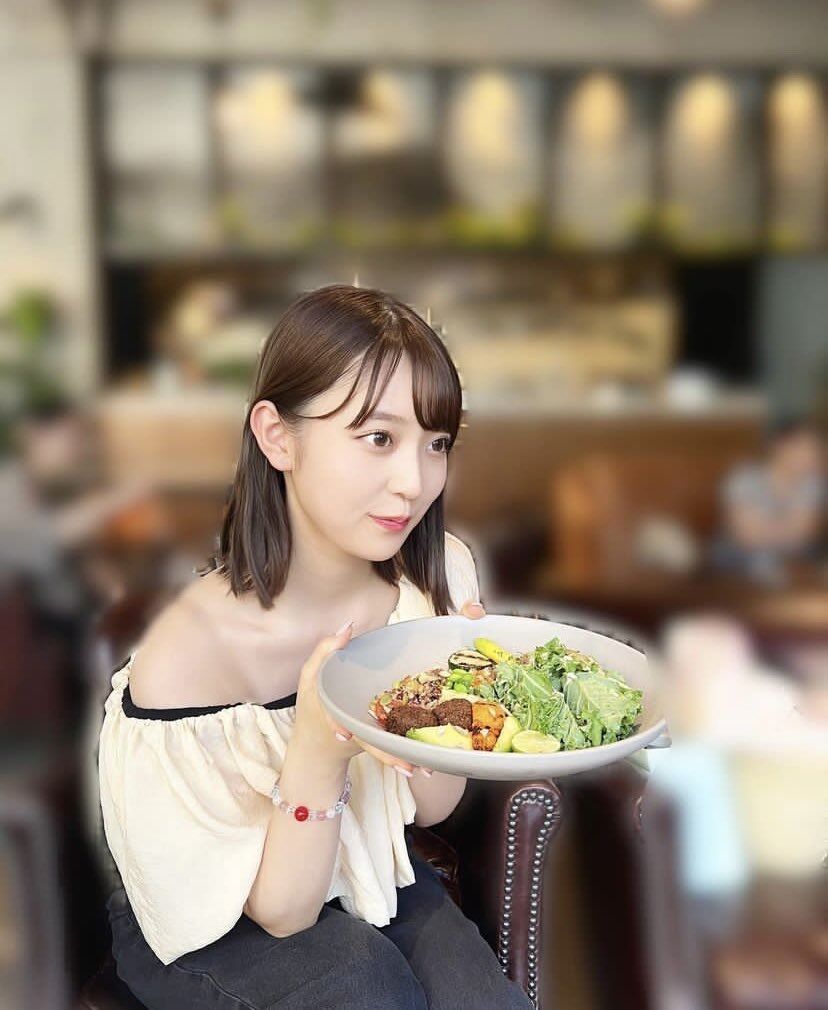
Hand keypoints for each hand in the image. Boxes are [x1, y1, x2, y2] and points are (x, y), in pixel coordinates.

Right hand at [294, 621, 426, 779]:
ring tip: (424, 769)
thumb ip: (325, 649)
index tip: (344, 735)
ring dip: (401, 761)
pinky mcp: (374, 743)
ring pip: (382, 751)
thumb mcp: (310, 674)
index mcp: (331, 712)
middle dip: (387, 755)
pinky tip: (428, 762)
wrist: (315, 743)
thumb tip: (348, 626)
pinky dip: (406, 756)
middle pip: (368, 742)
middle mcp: (349, 730)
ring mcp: (363, 740)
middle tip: (408, 765)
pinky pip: (390, 748)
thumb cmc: (314, 704)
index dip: (343, 726)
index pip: (338, 718)